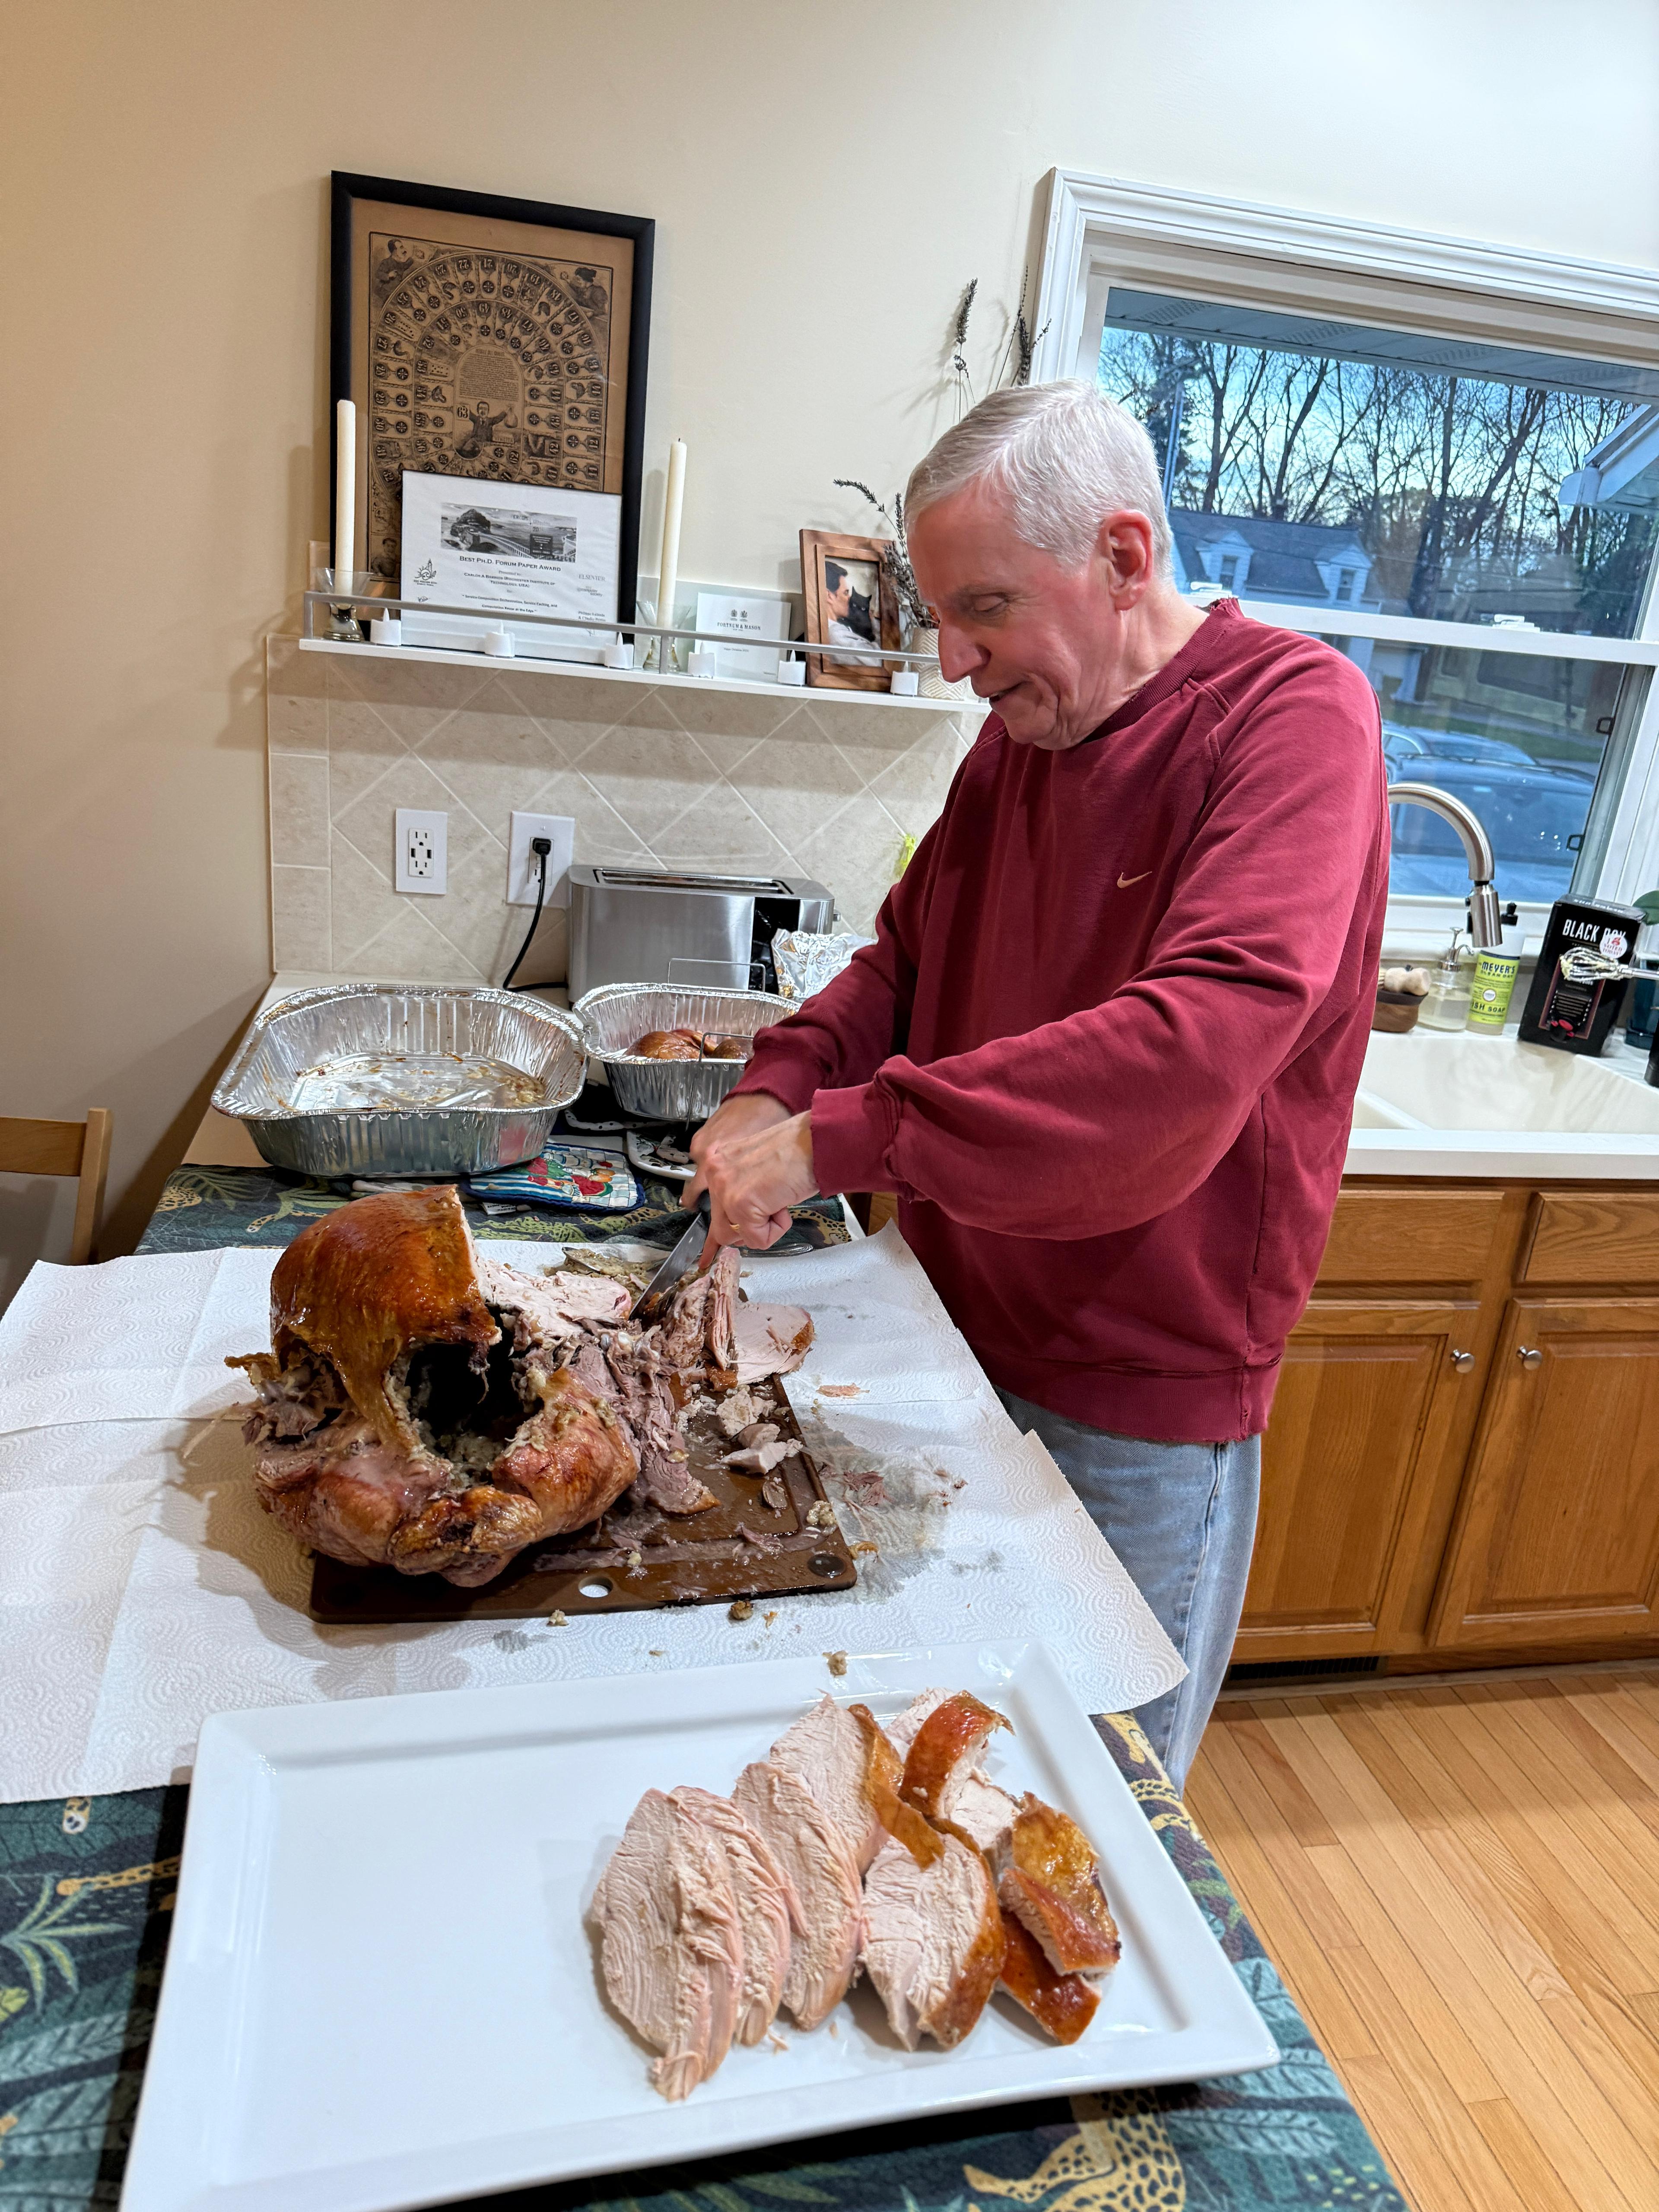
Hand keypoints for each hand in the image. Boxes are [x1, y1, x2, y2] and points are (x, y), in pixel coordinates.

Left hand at [687, 1104, 817, 1252]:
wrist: (816, 1142)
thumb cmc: (798, 1151)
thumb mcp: (758, 1168)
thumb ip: (742, 1189)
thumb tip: (740, 1220)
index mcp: (719, 1161)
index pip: (708, 1206)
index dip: (715, 1235)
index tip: (708, 1255)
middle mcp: (715, 1173)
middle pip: (720, 1228)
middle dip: (747, 1230)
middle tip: (769, 1216)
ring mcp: (725, 1189)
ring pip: (736, 1237)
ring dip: (763, 1229)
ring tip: (778, 1203)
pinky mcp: (741, 1204)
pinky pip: (757, 1239)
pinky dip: (777, 1230)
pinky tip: (783, 1205)